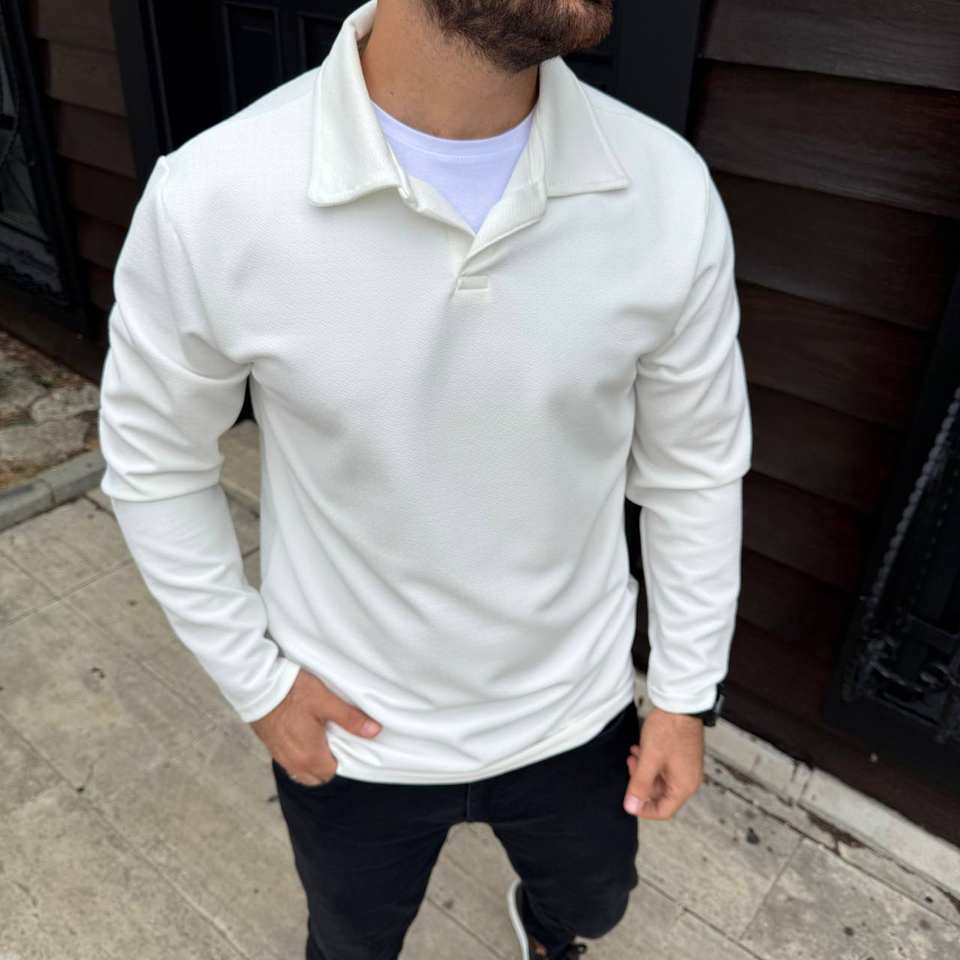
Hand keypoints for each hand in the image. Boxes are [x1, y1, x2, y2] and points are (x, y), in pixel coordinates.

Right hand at [250, 668, 381, 785]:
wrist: (257, 685)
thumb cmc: (292, 692)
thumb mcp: (326, 702)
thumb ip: (350, 719)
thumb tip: (374, 731)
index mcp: (310, 756)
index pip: (333, 773)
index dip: (344, 762)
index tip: (350, 747)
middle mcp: (294, 763)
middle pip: (318, 777)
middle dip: (329, 766)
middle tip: (338, 743)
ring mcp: (281, 756)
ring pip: (303, 772)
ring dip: (314, 762)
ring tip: (322, 741)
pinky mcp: (272, 747)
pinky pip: (290, 762)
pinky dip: (300, 756)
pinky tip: (305, 738)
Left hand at [623, 707, 703, 818]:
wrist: (680, 704)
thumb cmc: (669, 730)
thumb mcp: (649, 759)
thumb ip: (639, 784)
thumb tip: (631, 807)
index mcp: (684, 786)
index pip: (664, 810)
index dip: (644, 809)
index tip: (629, 800)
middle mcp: (688, 780)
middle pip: (660, 794)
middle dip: (641, 782)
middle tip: (631, 765)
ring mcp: (685, 767)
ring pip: (659, 778)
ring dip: (643, 769)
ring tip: (634, 754)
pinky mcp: (681, 756)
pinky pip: (663, 767)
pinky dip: (650, 761)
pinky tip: (640, 748)